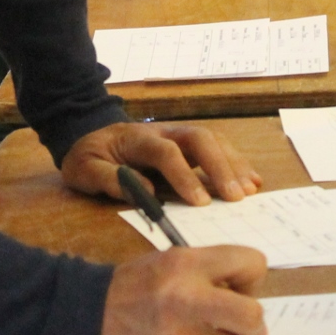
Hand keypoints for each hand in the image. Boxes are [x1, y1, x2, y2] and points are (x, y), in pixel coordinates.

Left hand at [62, 121, 263, 204]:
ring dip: (233, 164)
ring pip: (213, 140)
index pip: (165, 151)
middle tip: (235, 197)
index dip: (184, 176)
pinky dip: (237, 164)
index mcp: (136, 138)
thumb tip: (145, 193)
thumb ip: (107, 180)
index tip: (200, 203)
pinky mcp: (188, 146)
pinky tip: (253, 181)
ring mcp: (178, 135)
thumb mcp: (82, 170)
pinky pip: (217, 149)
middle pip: (199, 138)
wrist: (89, 136)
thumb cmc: (88, 157)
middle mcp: (163, 131)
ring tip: (249, 191)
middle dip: (220, 166)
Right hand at [97, 246, 268, 334]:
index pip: (252, 264)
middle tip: (241, 326)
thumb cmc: (135, 287)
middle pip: (252, 315)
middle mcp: (184, 298)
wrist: (88, 314)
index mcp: (186, 264)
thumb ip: (212, 271)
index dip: (251, 278)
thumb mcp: (172, 260)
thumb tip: (251, 296)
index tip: (237, 288)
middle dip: (252, 323)